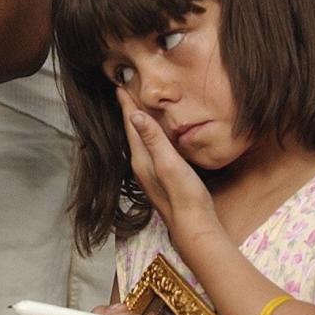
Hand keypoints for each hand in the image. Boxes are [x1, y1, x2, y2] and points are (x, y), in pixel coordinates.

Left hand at [121, 98, 218, 247]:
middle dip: (129, 112)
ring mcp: (150, 174)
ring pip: (140, 142)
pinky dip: (148, 137)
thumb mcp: (168, 162)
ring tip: (137, 110)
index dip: (127, 105)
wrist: (194, 227)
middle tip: (125, 93)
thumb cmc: (184, 195)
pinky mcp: (160, 179)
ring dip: (138, 124)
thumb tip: (133, 114)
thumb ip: (153, 139)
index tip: (119, 87)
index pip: (131, 125)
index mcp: (141, 158)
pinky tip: (154, 138)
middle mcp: (141, 166)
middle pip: (132, 132)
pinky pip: (149, 151)